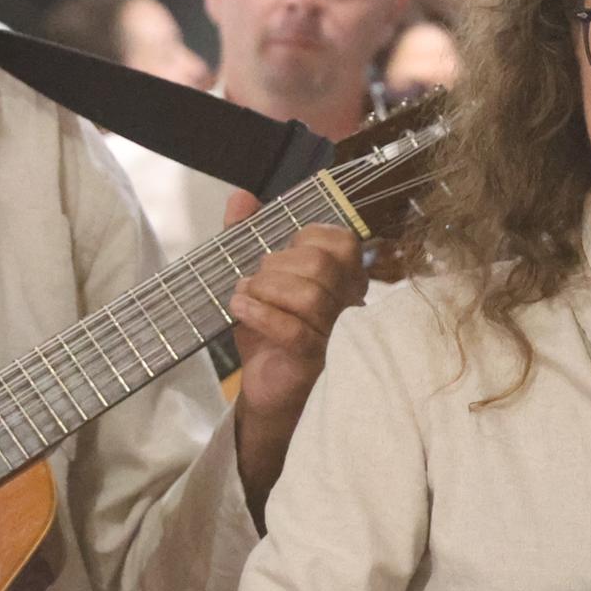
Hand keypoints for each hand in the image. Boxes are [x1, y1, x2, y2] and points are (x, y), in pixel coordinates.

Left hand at [224, 191, 366, 514]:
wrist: (266, 394)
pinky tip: (240, 309)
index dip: (302, 237)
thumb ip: (246, 236)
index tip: (276, 252)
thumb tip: (240, 196)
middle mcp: (349, 304)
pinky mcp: (319, 363)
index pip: (340, 240)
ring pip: (311, 295)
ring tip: (245, 297)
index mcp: (344, 278)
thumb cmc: (270, 335)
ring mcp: (338, 336)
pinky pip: (296, 330)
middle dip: (277, 264)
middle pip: (322, 264)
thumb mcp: (256, 280)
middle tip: (254, 280)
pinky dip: (261, 313)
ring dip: (266, 289)